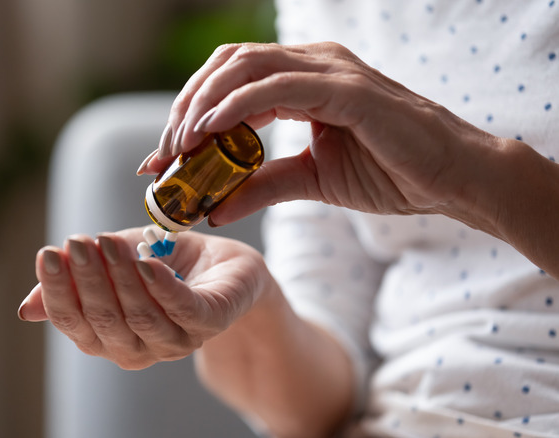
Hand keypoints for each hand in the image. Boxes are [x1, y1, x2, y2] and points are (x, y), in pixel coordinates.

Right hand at [18, 227, 268, 369]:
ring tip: (107, 242)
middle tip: (78, 242)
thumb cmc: (164, 264)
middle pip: (104, 321)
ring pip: (140, 316)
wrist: (223, 265)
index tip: (48, 253)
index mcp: (109, 337)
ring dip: (120, 278)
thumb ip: (76, 281)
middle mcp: (139, 347)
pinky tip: (146, 263)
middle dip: (88, 280)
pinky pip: (182, 310)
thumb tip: (27, 309)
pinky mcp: (209, 322)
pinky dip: (161, 288)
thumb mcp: (113, 266)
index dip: (58, 291)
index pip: (74, 322)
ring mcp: (176, 339)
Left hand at [137, 42, 503, 227]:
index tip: (161, 159)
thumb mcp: (310, 182)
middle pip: (225, 67)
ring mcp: (329, 70)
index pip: (228, 82)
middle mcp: (312, 63)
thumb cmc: (389, 173)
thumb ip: (261, 187)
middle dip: (185, 108)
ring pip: (243, 68)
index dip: (188, 114)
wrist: (451, 180)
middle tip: (162, 155)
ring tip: (177, 147)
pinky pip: (275, 87)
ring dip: (202, 106)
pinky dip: (234, 107)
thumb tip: (213, 209)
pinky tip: (208, 133)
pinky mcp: (346, 89)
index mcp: (302, 79)